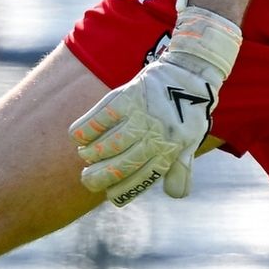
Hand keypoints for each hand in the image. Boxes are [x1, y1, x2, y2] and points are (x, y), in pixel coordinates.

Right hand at [71, 0, 240, 203]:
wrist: (189, 74)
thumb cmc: (187, 113)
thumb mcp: (190, 142)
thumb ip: (180, 168)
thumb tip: (175, 195)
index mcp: (170, 151)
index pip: (140, 179)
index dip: (121, 192)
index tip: (109, 194)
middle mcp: (156, 136)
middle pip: (120, 166)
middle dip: (99, 178)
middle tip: (87, 179)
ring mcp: (141, 116)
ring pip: (108, 145)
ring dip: (92, 154)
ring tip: (86, 155)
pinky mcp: (128, 97)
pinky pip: (100, 117)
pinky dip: (85, 129)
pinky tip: (78, 136)